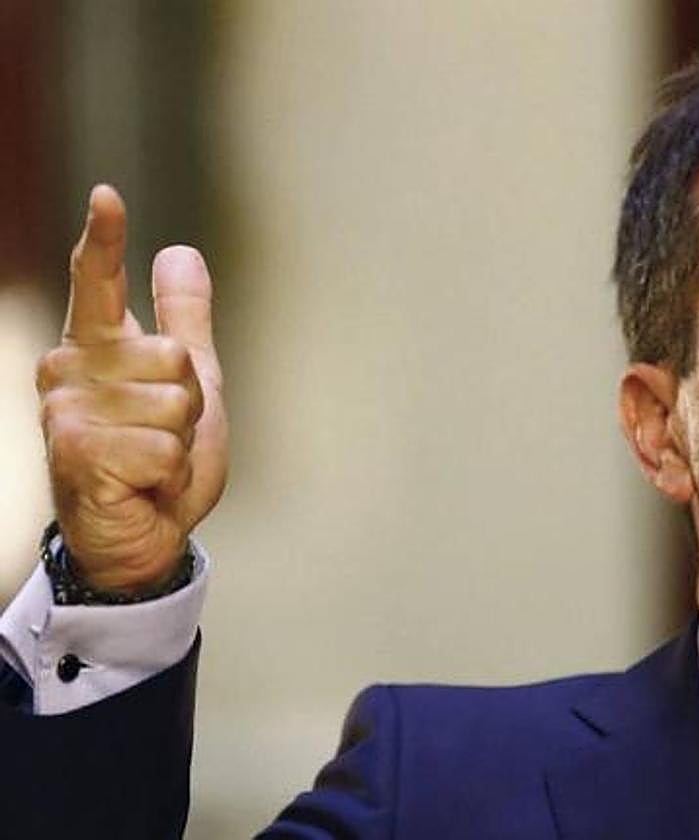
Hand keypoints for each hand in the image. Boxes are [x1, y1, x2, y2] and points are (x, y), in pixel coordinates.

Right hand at [35, 185, 227, 593]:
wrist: (145, 533)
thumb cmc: (159, 456)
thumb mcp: (188, 382)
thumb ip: (183, 319)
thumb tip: (180, 252)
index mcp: (96, 347)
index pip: (98, 281)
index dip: (105, 239)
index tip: (107, 196)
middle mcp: (70, 371)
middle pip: (174, 354)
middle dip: (190, 403)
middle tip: (164, 436)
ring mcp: (68, 412)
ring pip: (174, 401)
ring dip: (180, 442)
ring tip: (153, 461)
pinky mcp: (77, 453)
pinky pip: (164, 447)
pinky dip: (169, 473)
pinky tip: (144, 485)